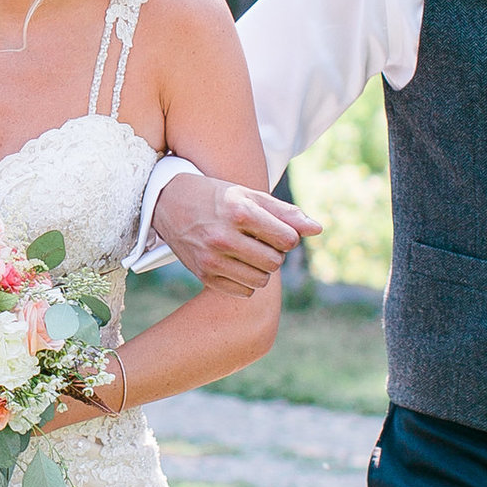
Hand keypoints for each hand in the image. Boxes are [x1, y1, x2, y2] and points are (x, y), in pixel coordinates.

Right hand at [151, 170, 317, 298]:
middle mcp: (224, 237)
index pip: (287, 239)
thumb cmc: (217, 196)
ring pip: (261, 280)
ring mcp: (211, 258)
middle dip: (274, 252)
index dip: (287, 236)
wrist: (168, 202)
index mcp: (239, 212)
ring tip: (248, 252)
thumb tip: (318, 229)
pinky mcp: (203, 275)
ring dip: (262, 269)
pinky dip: (246, 280)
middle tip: (259, 240)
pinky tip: (234, 262)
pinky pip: (244, 291)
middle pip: (275, 262)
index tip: (275, 230)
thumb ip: (286, 213)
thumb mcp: (250, 195)